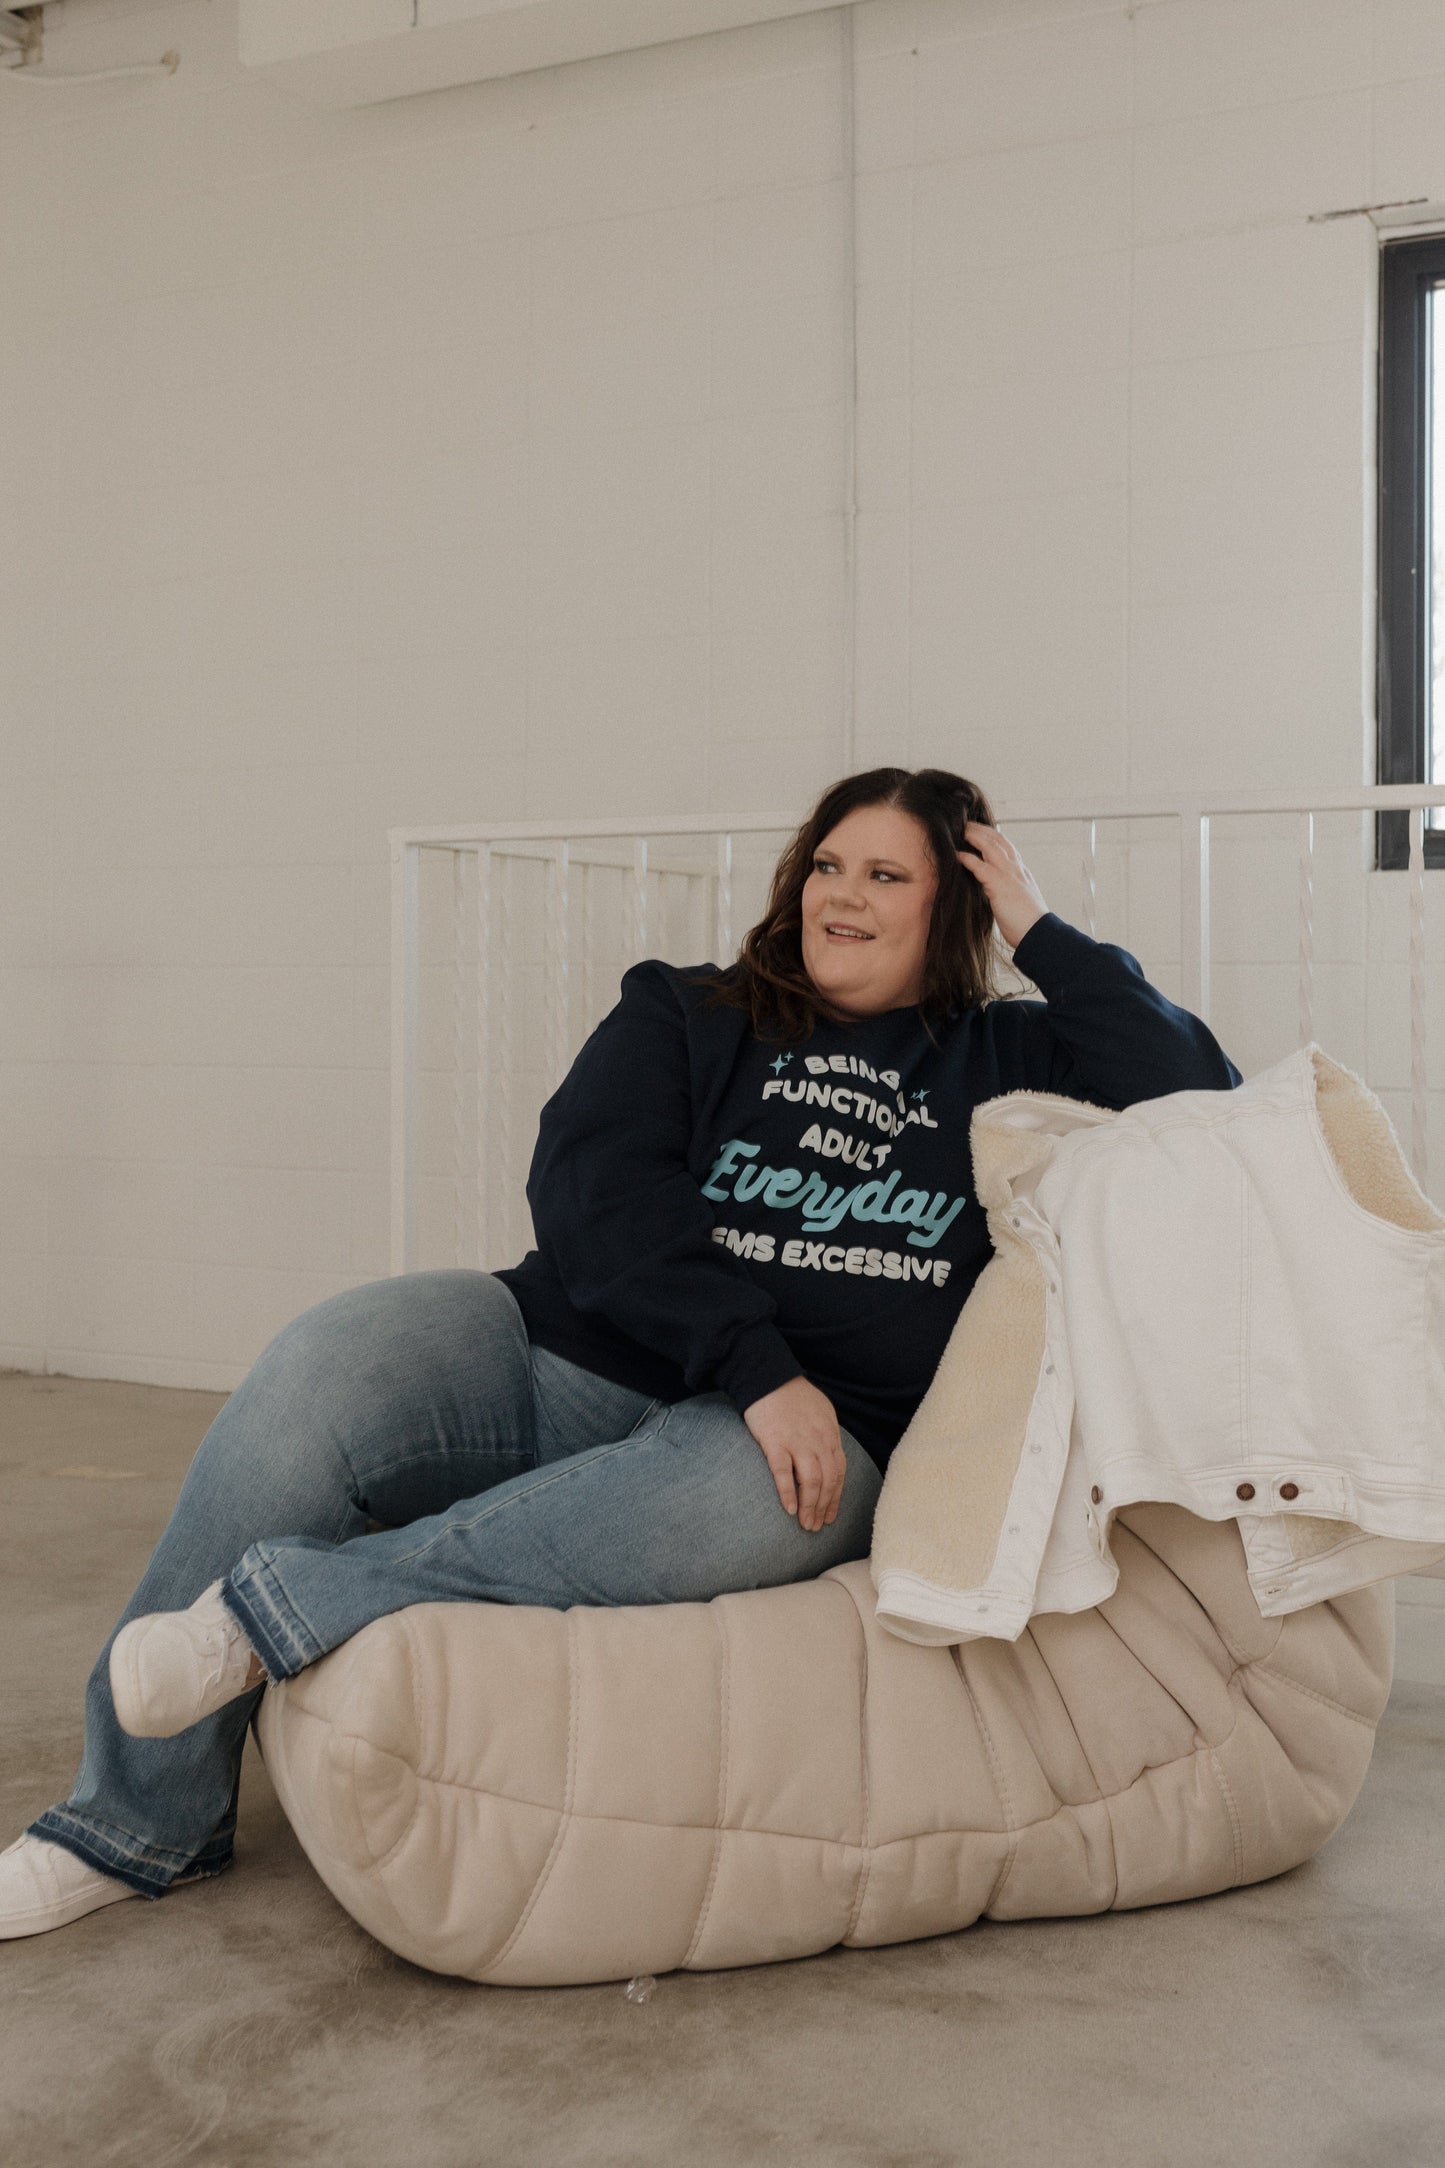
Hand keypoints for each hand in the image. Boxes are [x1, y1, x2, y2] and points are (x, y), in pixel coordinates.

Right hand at [742, 1375, 846, 1531]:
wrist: (767, 1376)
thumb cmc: (792, 1395)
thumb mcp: (820, 1412)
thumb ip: (826, 1435)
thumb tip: (828, 1458)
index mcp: (830, 1434)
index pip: (839, 1472)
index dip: (836, 1497)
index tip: (830, 1515)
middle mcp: (818, 1440)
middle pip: (827, 1481)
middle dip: (824, 1507)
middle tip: (816, 1527)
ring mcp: (797, 1442)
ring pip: (810, 1481)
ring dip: (810, 1506)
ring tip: (805, 1524)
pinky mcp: (775, 1442)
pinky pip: (784, 1472)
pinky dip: (789, 1492)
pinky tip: (790, 1509)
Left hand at [956, 820, 1049, 949]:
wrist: (1039, 933)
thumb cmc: (1028, 924)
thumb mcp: (1019, 900)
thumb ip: (1008, 891)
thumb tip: (992, 890)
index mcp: (1022, 872)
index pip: (1008, 847)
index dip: (994, 837)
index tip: (982, 831)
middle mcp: (1016, 869)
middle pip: (999, 840)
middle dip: (982, 830)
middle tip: (968, 824)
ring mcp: (1008, 875)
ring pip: (990, 847)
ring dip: (974, 837)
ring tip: (961, 830)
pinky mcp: (999, 885)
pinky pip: (980, 866)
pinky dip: (967, 859)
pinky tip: (956, 855)